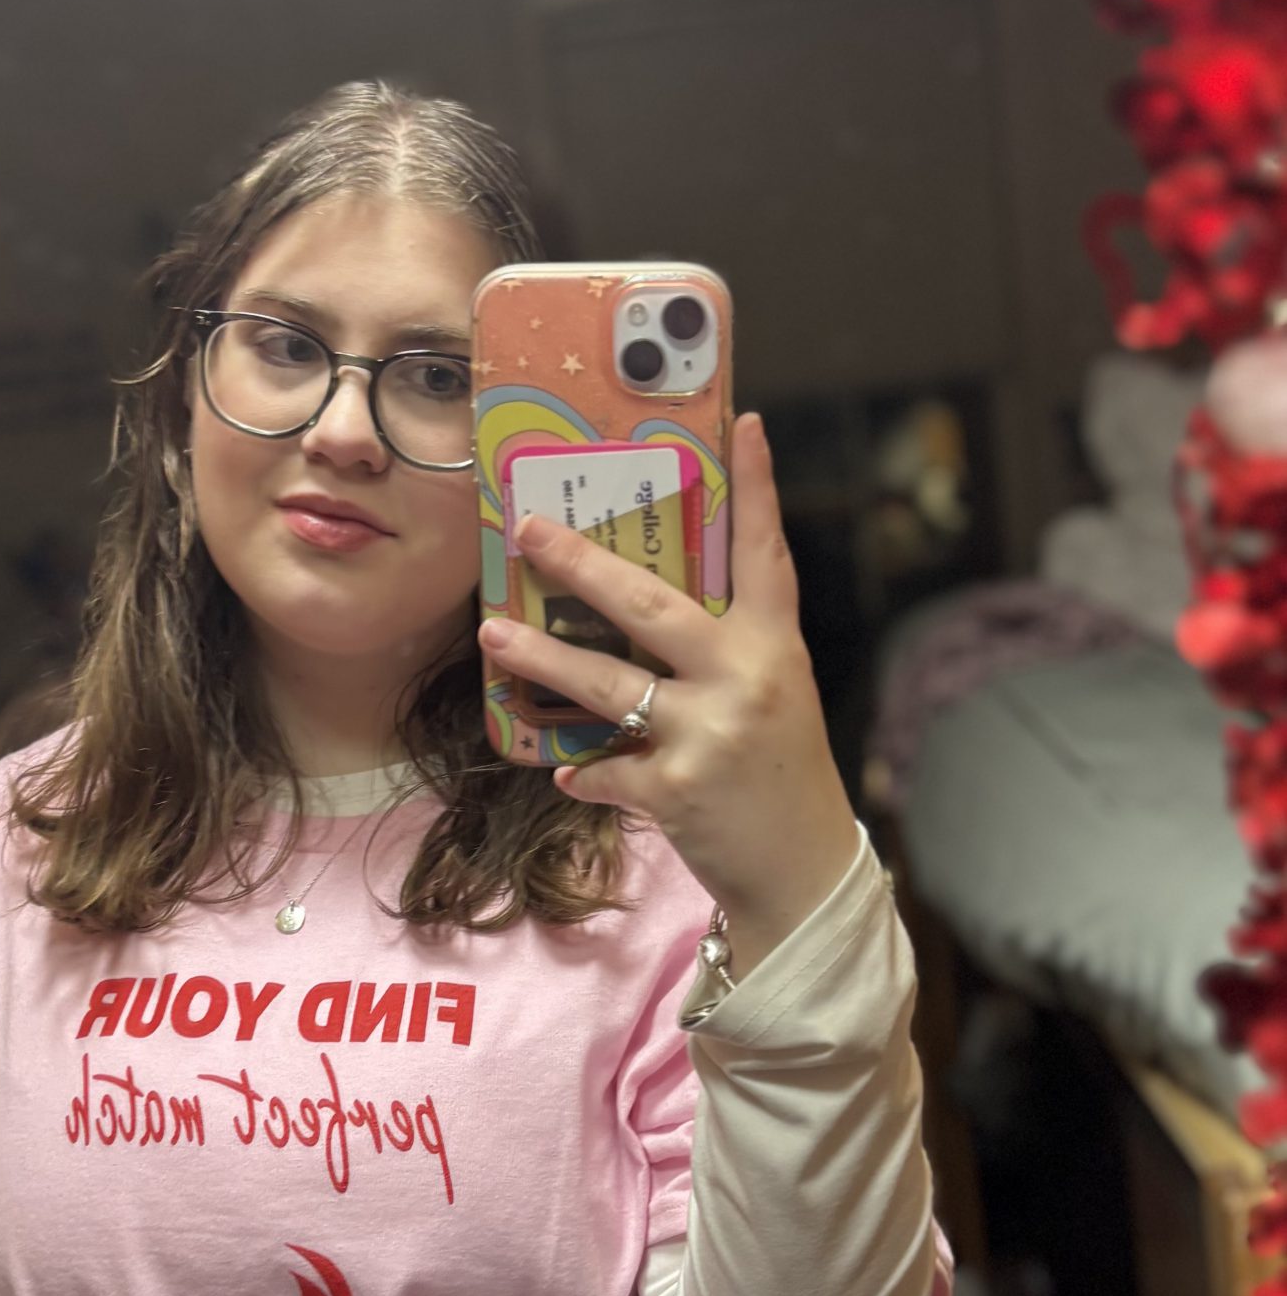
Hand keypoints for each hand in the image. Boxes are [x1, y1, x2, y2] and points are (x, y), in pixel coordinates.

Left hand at [477, 413, 856, 972]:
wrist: (803, 872)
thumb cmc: (778, 776)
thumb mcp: (771, 698)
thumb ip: (723, 653)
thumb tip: (641, 608)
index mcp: (773, 647)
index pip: (766, 554)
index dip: (756, 488)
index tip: (743, 423)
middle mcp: (744, 680)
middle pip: (652, 606)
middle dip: (582, 565)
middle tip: (530, 530)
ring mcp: (709, 734)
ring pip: (607, 683)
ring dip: (541, 659)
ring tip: (492, 633)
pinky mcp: (676, 788)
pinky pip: (606, 770)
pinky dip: (583, 772)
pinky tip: (563, 772)